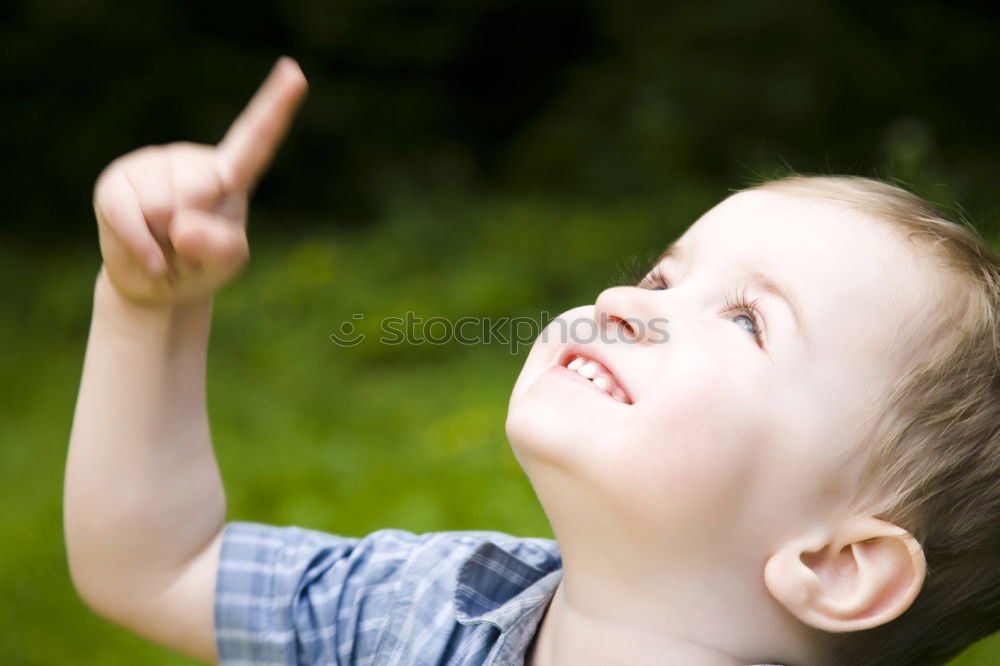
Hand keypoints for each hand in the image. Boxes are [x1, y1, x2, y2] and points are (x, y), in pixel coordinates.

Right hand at [93, 56, 307, 304]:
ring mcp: (152, 165)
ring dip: (163, 240)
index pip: (256, 138)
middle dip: (190, 231)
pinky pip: (128, 217)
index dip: (276, 105)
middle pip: (196, 192)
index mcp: (231, 174)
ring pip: (161, 208)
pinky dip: (141, 248)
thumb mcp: (227, 262)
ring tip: (165, 241)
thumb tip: (181, 226)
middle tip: (186, 243)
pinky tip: (151, 256)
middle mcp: (192, 160)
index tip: (295, 72)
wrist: (157, 282)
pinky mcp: (117, 181)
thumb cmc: (201, 264)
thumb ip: (219, 247)